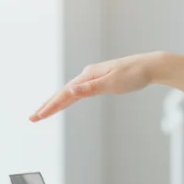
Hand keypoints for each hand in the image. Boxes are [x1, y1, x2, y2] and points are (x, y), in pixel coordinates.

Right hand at [29, 52, 162, 121]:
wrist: (151, 66)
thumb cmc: (135, 74)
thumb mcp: (113, 83)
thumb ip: (91, 88)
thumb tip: (71, 90)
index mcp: (89, 75)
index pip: (65, 93)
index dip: (51, 106)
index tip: (38, 116)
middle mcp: (89, 75)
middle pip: (64, 92)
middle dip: (48, 105)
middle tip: (33, 117)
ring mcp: (94, 77)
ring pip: (71, 92)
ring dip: (57, 102)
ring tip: (44, 111)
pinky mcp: (101, 80)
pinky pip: (80, 91)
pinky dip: (70, 98)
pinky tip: (68, 100)